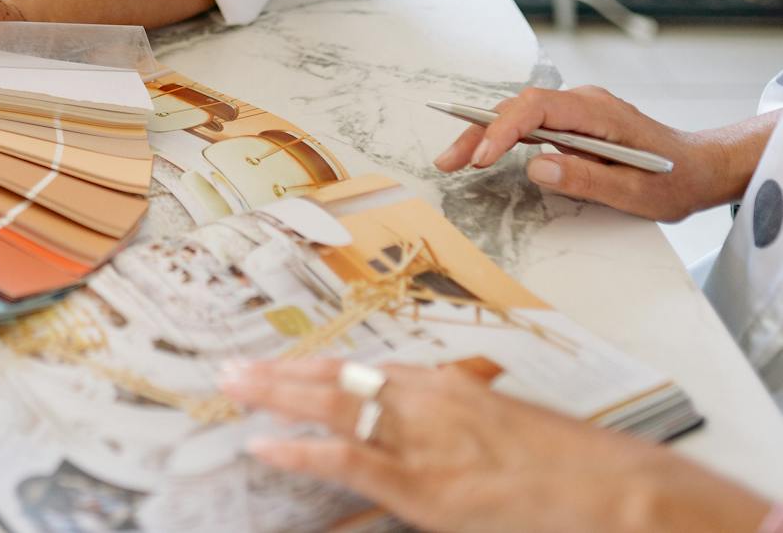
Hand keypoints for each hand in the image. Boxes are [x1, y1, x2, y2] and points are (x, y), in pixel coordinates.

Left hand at [221, 359, 766, 532]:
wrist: (625, 493)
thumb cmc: (576, 470)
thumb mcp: (509, 434)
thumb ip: (463, 426)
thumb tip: (430, 435)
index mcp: (449, 388)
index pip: (365, 367)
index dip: (314, 367)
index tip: (277, 363)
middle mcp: (430, 401)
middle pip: (338, 376)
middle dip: (279, 373)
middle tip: (231, 368)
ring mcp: (426, 441)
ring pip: (332, 405)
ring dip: (274, 397)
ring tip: (231, 388)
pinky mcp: (428, 488)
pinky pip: (349, 460)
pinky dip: (301, 451)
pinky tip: (265, 446)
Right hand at [432, 85, 743, 220]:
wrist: (702, 167)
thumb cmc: (676, 181)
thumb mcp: (639, 192)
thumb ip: (588, 177)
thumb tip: (536, 165)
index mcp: (599, 112)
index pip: (538, 107)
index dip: (504, 128)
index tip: (483, 158)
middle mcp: (583, 102)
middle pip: (518, 107)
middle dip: (479, 132)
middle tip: (448, 162)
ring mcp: (576, 109)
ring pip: (518, 113)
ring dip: (484, 134)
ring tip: (454, 160)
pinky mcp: (572, 122)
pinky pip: (528, 121)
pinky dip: (501, 136)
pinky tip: (481, 151)